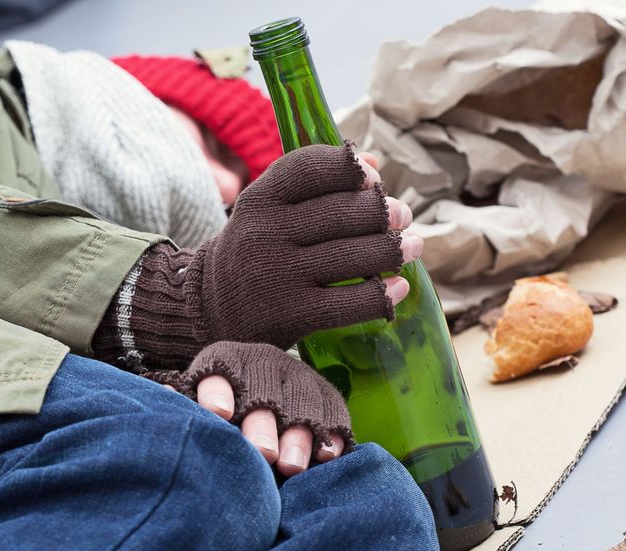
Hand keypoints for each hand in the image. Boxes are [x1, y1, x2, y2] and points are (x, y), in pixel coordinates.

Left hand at [151, 341, 353, 477]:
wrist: (256, 383)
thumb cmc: (219, 405)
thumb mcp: (198, 398)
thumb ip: (186, 403)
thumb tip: (164, 396)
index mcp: (226, 359)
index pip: (221, 370)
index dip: (219, 391)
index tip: (219, 415)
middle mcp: (263, 362)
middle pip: (264, 391)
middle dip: (262, 424)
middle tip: (262, 454)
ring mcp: (297, 375)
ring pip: (301, 402)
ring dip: (297, 435)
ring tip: (292, 466)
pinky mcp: (325, 393)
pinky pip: (333, 411)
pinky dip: (331, 434)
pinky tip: (326, 456)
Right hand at [186, 144, 420, 349]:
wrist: (212, 310)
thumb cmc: (256, 251)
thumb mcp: (269, 211)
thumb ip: (314, 185)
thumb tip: (374, 162)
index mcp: (259, 200)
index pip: (309, 168)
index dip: (350, 169)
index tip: (373, 180)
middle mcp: (265, 234)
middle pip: (341, 212)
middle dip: (383, 212)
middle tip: (403, 216)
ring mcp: (277, 276)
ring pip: (352, 256)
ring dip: (393, 250)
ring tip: (413, 246)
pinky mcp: (290, 315)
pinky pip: (348, 303)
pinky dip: (380, 296)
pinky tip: (396, 290)